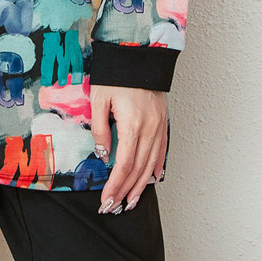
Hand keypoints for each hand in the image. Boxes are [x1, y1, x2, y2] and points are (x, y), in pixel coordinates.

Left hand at [90, 84, 166, 213]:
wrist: (138, 54)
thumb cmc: (116, 73)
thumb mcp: (99, 99)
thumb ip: (100, 129)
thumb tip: (103, 154)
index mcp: (132, 125)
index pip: (124, 165)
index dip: (115, 185)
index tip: (107, 199)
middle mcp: (149, 128)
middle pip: (138, 169)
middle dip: (126, 191)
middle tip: (115, 206)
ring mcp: (158, 125)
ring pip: (151, 163)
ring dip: (141, 185)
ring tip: (132, 201)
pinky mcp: (162, 121)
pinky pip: (161, 150)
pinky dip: (156, 167)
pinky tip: (152, 178)